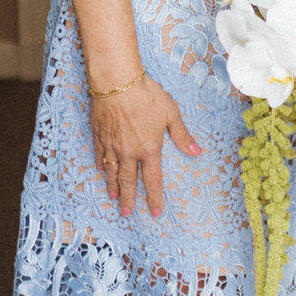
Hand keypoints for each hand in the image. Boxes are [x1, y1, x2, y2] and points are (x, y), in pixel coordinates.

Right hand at [91, 77, 201, 217]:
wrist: (116, 82)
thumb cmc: (146, 95)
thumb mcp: (170, 113)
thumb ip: (181, 135)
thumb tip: (196, 152)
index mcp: (149, 149)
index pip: (153, 179)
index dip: (154, 197)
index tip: (155, 212)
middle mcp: (129, 152)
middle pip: (129, 181)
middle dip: (129, 199)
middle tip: (127, 213)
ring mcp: (112, 145)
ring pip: (112, 171)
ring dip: (113, 186)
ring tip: (113, 197)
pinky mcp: (99, 134)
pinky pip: (99, 154)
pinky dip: (101, 164)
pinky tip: (101, 170)